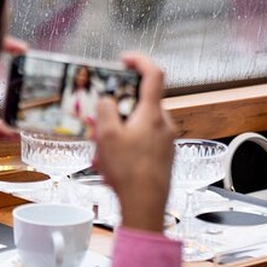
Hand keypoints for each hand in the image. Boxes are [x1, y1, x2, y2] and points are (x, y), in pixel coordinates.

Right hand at [93, 53, 177, 232]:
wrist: (146, 206)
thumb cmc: (129, 173)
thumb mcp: (106, 136)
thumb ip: (105, 110)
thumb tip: (108, 101)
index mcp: (153, 114)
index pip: (154, 74)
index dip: (140, 61)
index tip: (125, 59)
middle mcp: (165, 125)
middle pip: (142, 102)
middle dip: (119, 108)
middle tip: (100, 121)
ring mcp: (166, 141)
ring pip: (140, 125)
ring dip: (119, 132)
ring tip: (102, 152)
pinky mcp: (164, 157)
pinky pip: (144, 142)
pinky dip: (127, 147)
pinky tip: (112, 165)